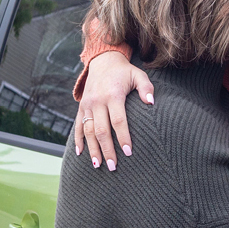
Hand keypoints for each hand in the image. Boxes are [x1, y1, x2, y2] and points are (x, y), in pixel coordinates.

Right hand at [75, 51, 153, 168]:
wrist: (103, 61)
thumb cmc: (125, 72)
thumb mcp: (138, 75)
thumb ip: (146, 87)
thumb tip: (151, 102)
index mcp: (113, 95)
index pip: (118, 120)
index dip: (123, 137)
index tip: (129, 152)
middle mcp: (97, 101)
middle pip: (101, 130)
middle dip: (107, 149)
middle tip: (113, 166)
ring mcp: (87, 105)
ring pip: (88, 131)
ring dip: (92, 149)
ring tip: (97, 165)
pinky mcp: (81, 107)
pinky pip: (78, 126)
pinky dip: (78, 140)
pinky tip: (80, 153)